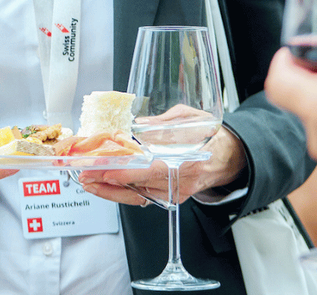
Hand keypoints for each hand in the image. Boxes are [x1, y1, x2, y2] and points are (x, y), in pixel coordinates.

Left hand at [79, 120, 247, 206]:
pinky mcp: (170, 196)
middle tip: (87, 174)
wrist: (229, 157)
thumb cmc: (211, 135)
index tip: (108, 171)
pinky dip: (122, 192)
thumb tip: (138, 125)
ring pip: (138, 195)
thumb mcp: (191, 118)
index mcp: (189, 160)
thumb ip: (164, 123)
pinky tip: (104, 185)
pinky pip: (143, 196)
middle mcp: (181, 180)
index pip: (154, 170)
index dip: (129, 174)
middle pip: (140, 185)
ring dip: (111, 189)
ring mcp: (175, 190)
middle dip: (109, 182)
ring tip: (89, 180)